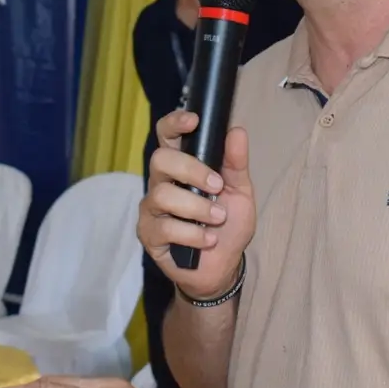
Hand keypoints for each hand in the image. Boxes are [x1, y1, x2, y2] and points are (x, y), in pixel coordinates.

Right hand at [139, 110, 255, 299]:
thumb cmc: (227, 224)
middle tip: (217, 187)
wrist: (222, 266)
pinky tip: (208, 240)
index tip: (193, 121)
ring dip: (196, 208)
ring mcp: (152, 209)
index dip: (174, 123)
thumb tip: (237, 131)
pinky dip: (193, 234)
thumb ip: (236, 163)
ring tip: (218, 219)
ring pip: (162, 195)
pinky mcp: (149, 235)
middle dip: (191, 170)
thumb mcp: (240, 191)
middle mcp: (161, 182)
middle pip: (160, 159)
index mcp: (181, 167)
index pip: (167, 136)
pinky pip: (164, 227)